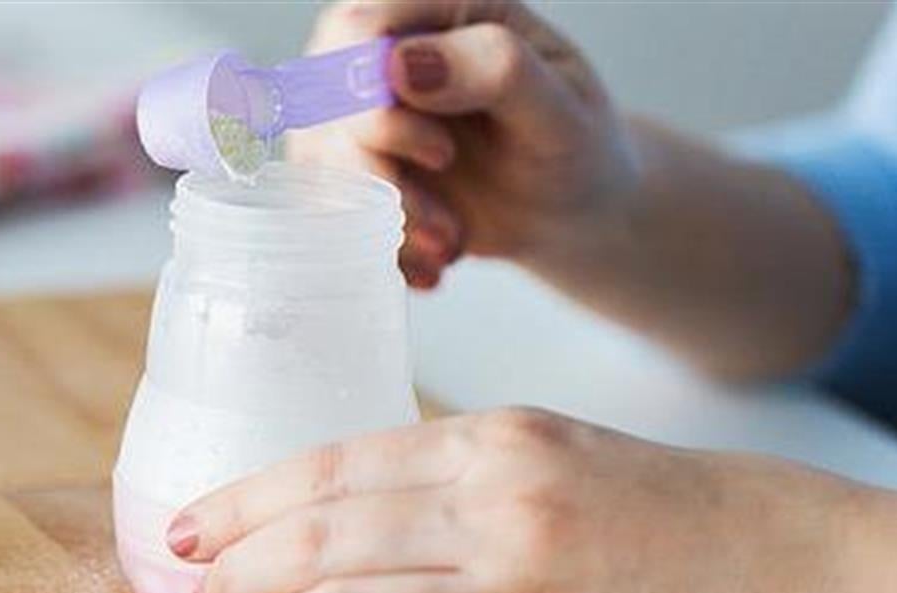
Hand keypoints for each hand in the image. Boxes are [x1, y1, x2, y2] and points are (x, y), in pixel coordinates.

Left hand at [167, 409, 896, 592]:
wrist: (792, 579)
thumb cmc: (662, 510)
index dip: (244, 500)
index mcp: (498, 444)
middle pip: (321, 542)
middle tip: (197, 590)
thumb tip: (325, 508)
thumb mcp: (549, 451)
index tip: (190, 525)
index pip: (332, 466)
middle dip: (236, 570)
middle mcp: (503, 516)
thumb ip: (440, 472)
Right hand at [289, 1, 637, 288]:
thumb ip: (494, 70)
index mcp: (441, 12)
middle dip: (380, 176)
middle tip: (448, 226)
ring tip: (451, 246)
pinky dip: (382, 248)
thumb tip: (402, 64)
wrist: (572, 208)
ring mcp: (360, 112)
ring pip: (321, 161)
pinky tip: (432, 264)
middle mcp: (386, 52)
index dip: (375, 98)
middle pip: (323, 99)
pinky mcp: (352, 168)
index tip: (440, 154)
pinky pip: (330, 209)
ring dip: (385, 221)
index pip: (356, 31)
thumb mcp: (560, 109)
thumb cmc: (576, 146)